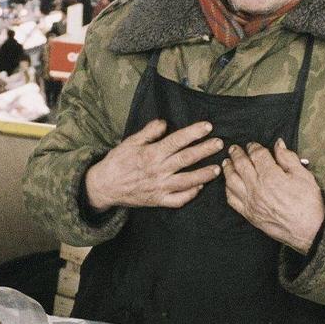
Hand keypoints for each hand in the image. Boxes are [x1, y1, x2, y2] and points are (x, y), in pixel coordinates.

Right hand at [84, 119, 223, 211]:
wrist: (104, 186)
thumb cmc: (117, 162)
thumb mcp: (130, 142)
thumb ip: (148, 132)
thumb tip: (164, 123)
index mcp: (151, 154)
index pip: (177, 140)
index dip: (193, 133)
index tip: (208, 126)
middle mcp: (158, 170)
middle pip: (186, 159)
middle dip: (205, 150)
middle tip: (220, 144)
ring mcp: (159, 187)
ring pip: (187, 181)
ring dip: (203, 175)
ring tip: (216, 169)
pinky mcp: (158, 200)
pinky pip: (178, 200)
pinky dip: (190, 195)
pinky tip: (199, 188)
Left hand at [223, 139, 324, 254]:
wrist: (310, 231)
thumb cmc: (309, 203)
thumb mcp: (304, 175)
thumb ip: (288, 158)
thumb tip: (278, 144)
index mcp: (271, 176)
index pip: (257, 155)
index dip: (254, 147)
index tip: (252, 145)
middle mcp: (257, 188)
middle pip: (240, 165)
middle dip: (236, 154)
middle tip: (234, 149)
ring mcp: (251, 202)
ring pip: (231, 181)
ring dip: (227, 169)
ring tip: (226, 162)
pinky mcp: (249, 214)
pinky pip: (232, 199)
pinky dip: (227, 189)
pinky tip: (228, 184)